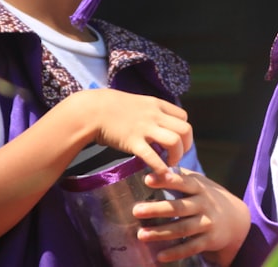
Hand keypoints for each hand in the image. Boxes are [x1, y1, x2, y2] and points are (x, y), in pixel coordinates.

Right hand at [72, 89, 192, 173]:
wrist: (91, 110)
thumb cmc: (112, 107)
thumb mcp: (137, 102)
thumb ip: (151, 112)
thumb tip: (159, 124)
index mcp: (156, 104)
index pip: (183, 117)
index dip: (183, 132)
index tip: (177, 142)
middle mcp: (154, 115)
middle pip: (185, 130)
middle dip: (185, 146)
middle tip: (176, 156)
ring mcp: (144, 128)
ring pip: (174, 142)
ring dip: (176, 156)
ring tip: (168, 164)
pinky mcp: (133, 141)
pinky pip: (153, 157)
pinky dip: (160, 168)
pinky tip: (161, 175)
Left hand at [132, 168, 249, 264]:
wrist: (237, 220)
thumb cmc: (209, 197)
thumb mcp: (201, 183)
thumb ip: (182, 176)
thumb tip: (158, 163)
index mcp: (199, 188)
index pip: (182, 182)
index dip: (166, 180)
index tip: (148, 179)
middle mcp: (204, 205)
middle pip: (179, 207)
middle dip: (157, 209)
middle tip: (136, 210)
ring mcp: (207, 223)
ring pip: (182, 229)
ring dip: (161, 233)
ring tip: (141, 235)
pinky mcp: (209, 240)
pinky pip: (190, 248)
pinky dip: (175, 252)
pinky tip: (159, 256)